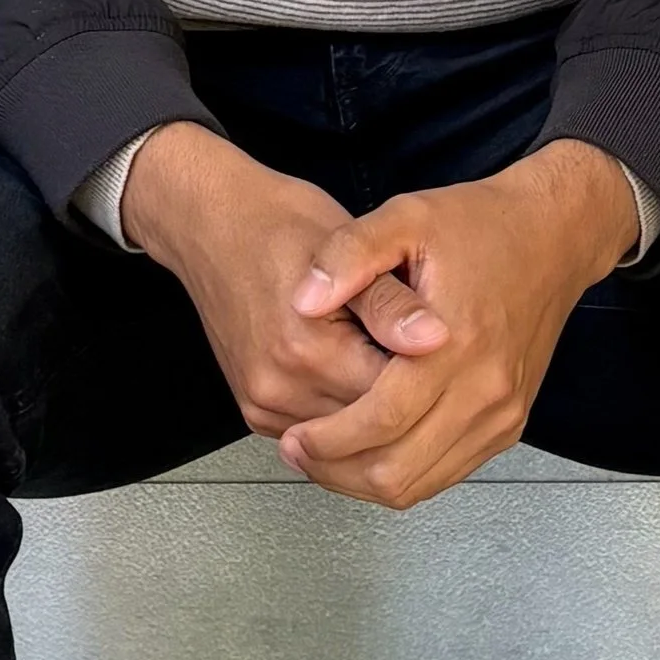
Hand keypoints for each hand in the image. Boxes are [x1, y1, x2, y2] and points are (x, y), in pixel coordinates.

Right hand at [121, 121, 448, 437]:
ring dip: (374, 406)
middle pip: (370, 424)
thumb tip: (436, 338)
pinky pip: (317, 429)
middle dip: (403, 395)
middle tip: (420, 352)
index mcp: (305, 347)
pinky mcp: (255, 411)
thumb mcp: (348, 245)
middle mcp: (277, 386)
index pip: (394, 397)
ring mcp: (262, 404)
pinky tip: (355, 368)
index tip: (446, 347)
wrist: (213, 224)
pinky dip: (343, 408)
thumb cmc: (277, 224)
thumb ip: (392, 302)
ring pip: (346, 435)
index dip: (429, 374)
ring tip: (384, 354)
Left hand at [276, 141, 639, 509]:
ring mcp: (502, 413)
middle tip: (299, 451)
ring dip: (366, 481)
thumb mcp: (406, 217)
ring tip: (325, 455)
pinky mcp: (509, 423)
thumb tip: (303, 299)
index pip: (382, 421)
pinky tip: (372, 449)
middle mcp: (485, 389)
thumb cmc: (484, 224)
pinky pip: (448, 473)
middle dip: (337, 470)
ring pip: (421, 484)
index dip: (328, 440)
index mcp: (455, 342)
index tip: (294, 438)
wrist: (554, 235)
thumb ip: (350, 254)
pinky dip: (404, 473)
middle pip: (399, 470)